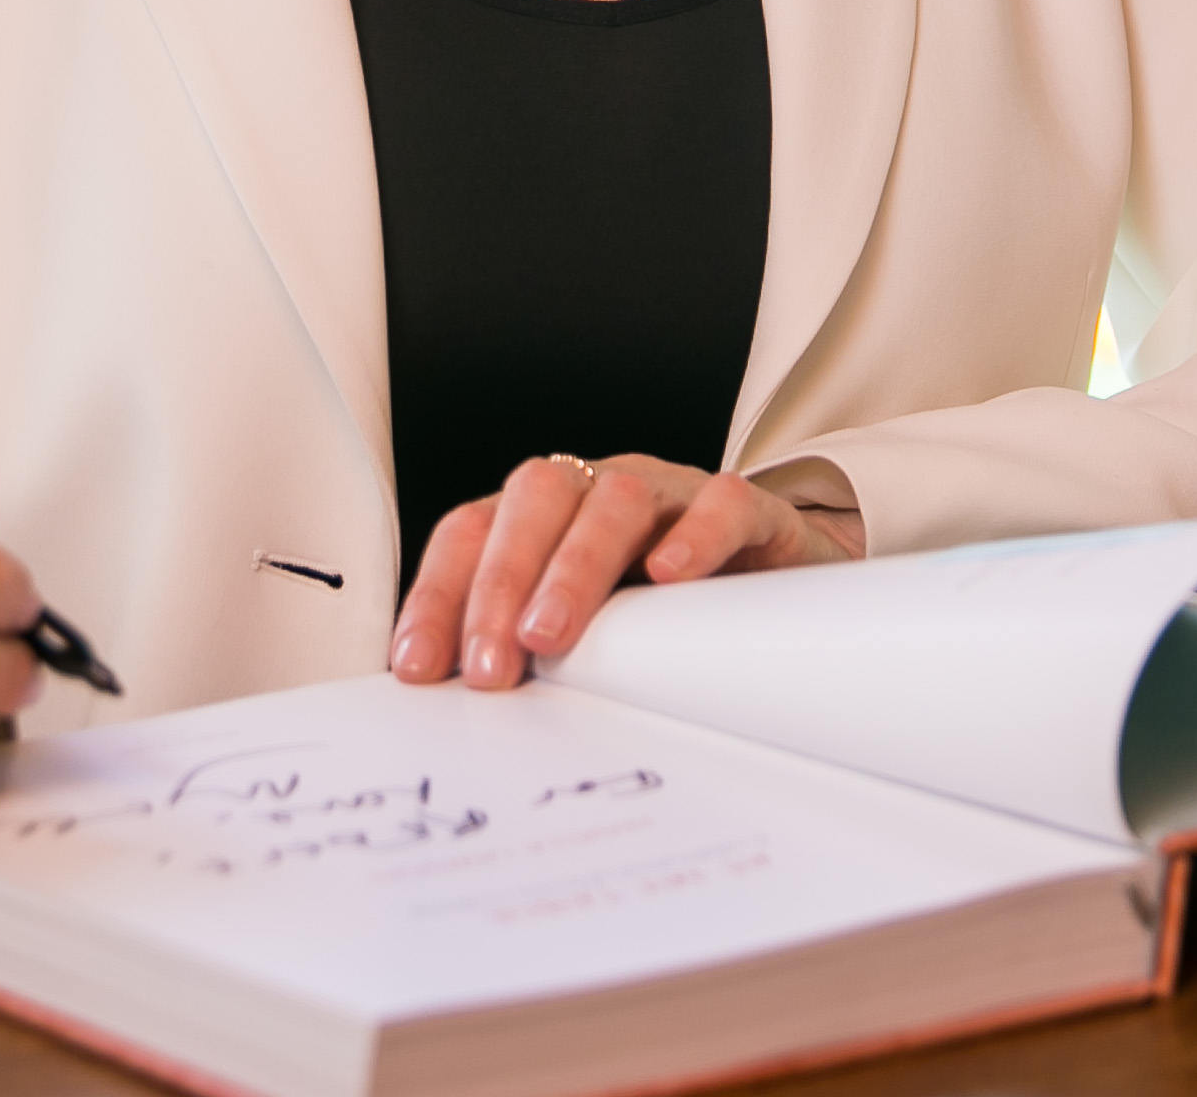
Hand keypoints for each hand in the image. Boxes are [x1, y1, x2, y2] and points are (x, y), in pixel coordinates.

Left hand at [390, 453, 864, 690]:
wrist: (778, 575)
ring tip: (549, 635)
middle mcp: (600, 490)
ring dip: (573, 566)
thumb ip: (526, 651)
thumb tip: (454, 707)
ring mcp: (673, 493)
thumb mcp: (585, 626)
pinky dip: (694, 535)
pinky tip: (669, 577)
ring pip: (616, 499)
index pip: (473, 529)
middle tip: (487, 667)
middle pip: (534, 499)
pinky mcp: (748, 512)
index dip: (439, 592)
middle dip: (498, 582)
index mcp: (547, 514)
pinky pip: (721, 503)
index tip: (418, 667)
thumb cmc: (664, 606)